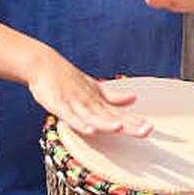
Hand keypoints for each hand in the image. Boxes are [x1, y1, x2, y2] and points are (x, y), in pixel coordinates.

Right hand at [27, 50, 147, 141]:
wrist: (43, 64)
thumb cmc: (68, 79)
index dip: (134, 122)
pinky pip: (70, 117)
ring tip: (120, 128)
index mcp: (98, 100)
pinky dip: (80, 124)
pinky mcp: (58, 105)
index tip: (150, 128)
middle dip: (128, 124)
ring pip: (93, 117)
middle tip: (147, 130)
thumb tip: (134, 98)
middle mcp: (89, 102)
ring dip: (106, 123)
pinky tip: (90, 131)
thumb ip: (112, 97)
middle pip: (111, 116)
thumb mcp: (93, 88)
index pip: (119, 114)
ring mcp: (74, 103)